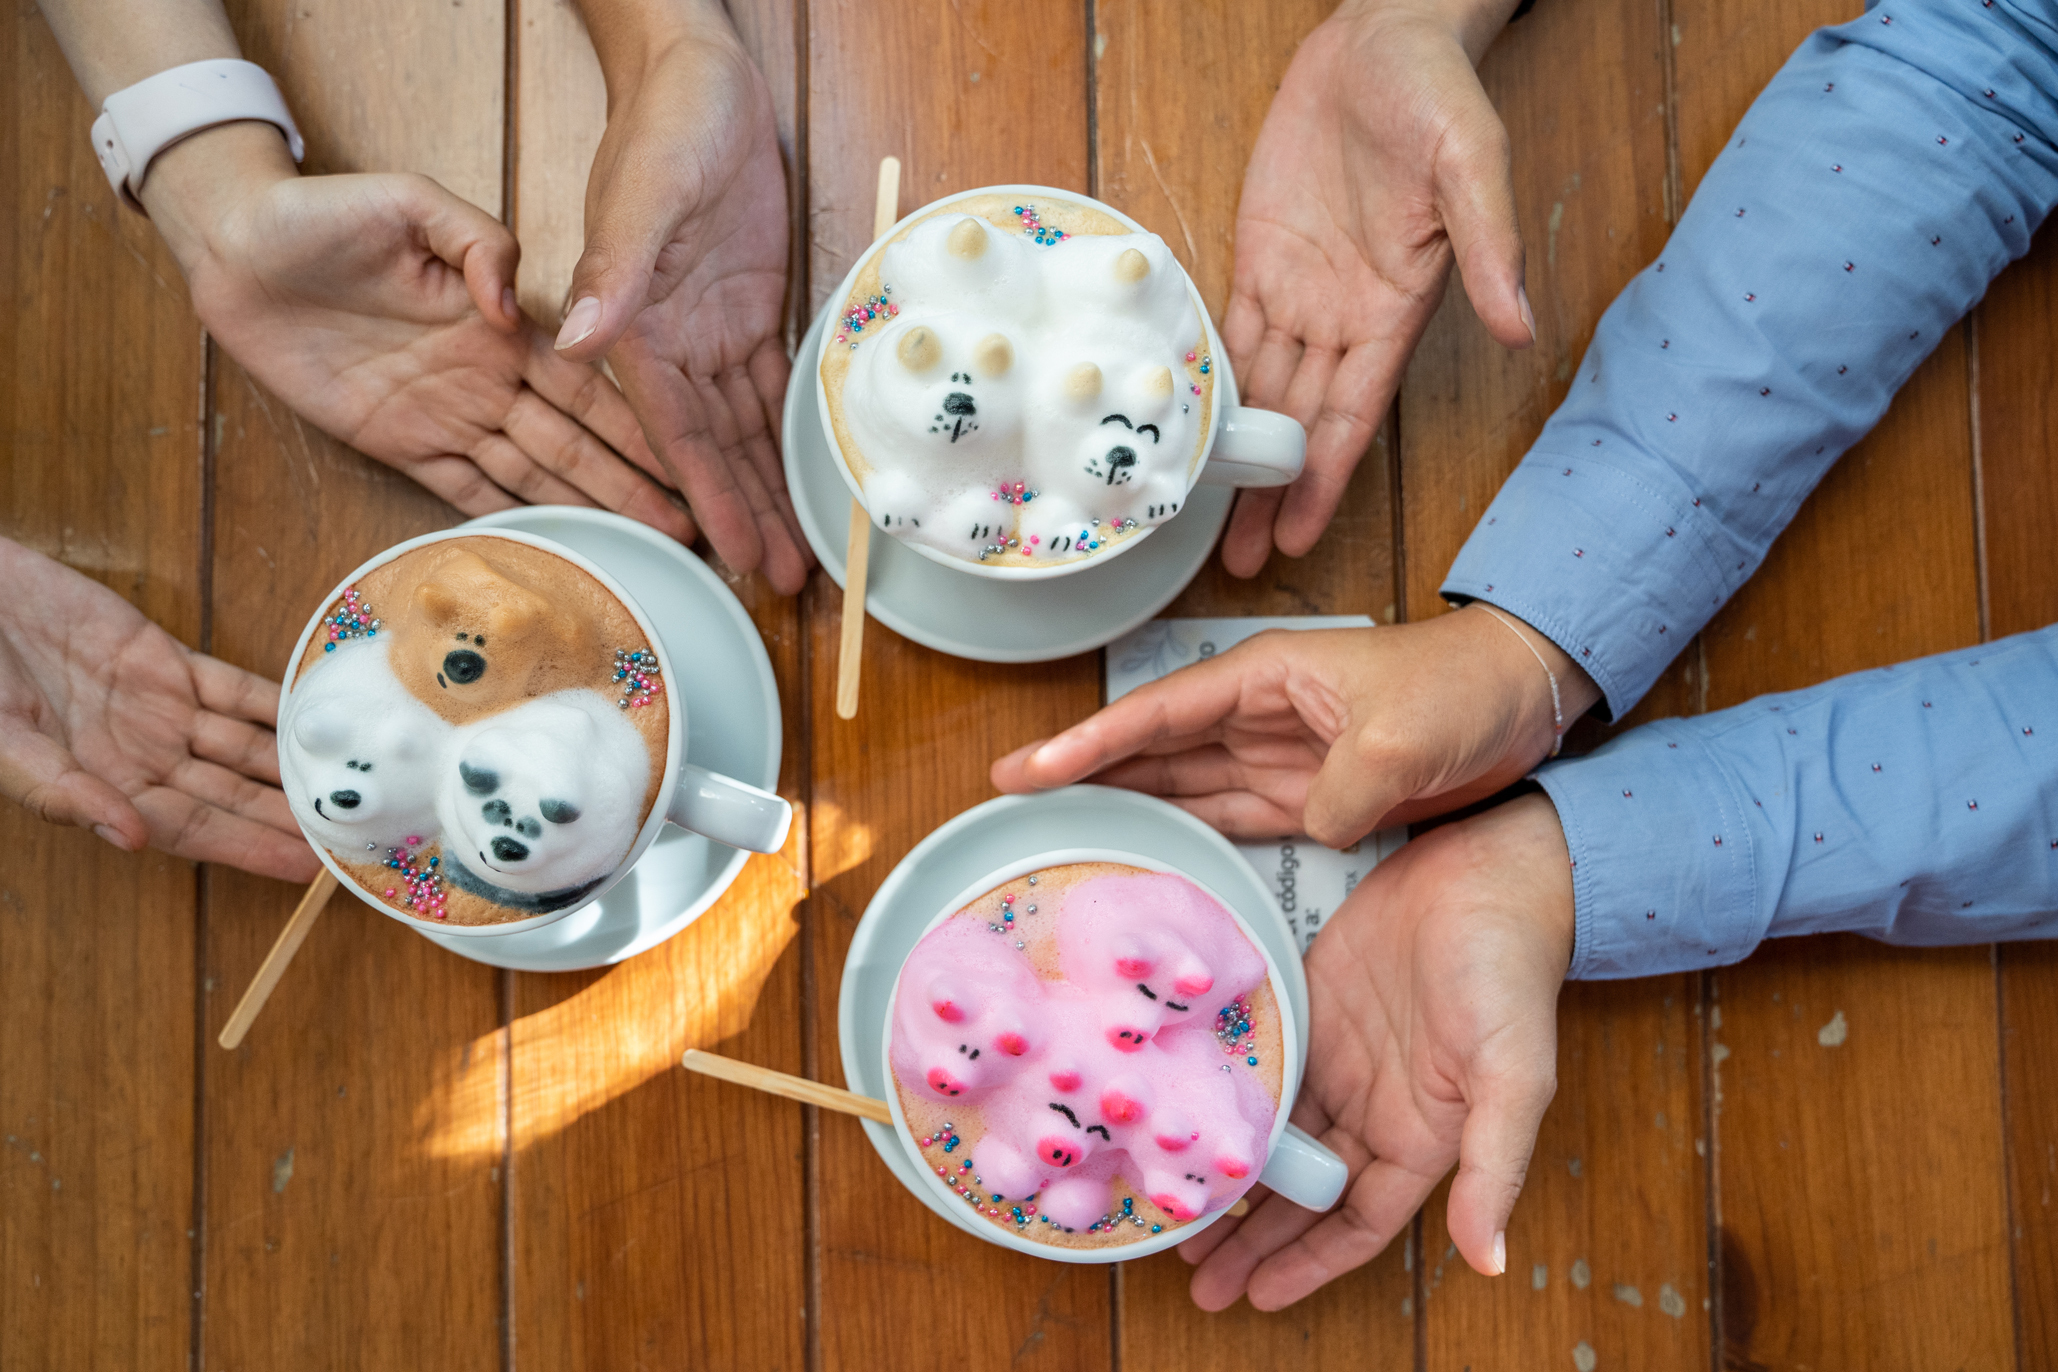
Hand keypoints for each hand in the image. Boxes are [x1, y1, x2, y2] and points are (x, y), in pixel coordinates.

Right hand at [0, 539, 317, 880]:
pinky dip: (274, 702)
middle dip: (289, 815)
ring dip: (293, 763)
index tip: (305, 867)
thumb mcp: (0, 742)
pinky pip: (233, 687)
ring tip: (351, 782)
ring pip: (242, 745)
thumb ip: (60, 791)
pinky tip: (318, 717)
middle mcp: (138, 755)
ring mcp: (157, 708)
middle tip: (352, 832)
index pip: (193, 829)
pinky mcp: (164, 659)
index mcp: (100, 787)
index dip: (250, 847)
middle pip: (232, 794)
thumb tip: (131, 838)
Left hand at [146, 124, 692, 539]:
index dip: (638, 427)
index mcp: (504, 324)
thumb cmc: (322, 215)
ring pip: (534, 477)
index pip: (588, 387)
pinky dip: (509, 522)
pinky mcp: (399, 444)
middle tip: (689, 529)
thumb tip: (512, 307)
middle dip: (633, 487)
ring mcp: (447, 416)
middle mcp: (488, 377)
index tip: (687, 461)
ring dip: (588, 513)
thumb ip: (477, 242)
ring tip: (645, 549)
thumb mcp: (410, 201)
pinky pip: (464, 491)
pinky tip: (555, 550)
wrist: (237, 250)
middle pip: (575, 445)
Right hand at [555, 15, 808, 592]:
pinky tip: (804, 484)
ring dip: (769, 492)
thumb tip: (575, 345)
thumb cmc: (667, 123)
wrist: (701, 78)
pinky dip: (787, 440)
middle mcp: (668, 345)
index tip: (725, 552)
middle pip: (712, 450)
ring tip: (798, 556)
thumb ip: (613, 271)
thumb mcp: (643, 194)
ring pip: (746, 433)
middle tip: (780, 581)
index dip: (702, 496)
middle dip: (745, 515)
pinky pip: (772, 393)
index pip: (671, 432)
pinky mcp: (749, 314)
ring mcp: (709, 333)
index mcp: (632, 328)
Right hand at [991, 608, 1599, 842]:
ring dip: (1121, 803)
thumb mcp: (1400, 738)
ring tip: (1050, 829)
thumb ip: (1343, 784)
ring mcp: (1276, 756)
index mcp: (1266, 676)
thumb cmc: (1459, 692)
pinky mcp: (1303, 797)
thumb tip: (1311, 822)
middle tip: (1006, 799)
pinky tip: (1140, 852)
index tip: (1028, 768)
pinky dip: (1181, 833)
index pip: (1159, 711)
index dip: (1090, 740)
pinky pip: (1224, 817)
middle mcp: (1257, 713)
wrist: (1522, 707)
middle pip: (1151, 746)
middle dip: (1081, 768)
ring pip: (1178, 783)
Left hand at [1179, 792, 1572, 1307]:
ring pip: (1272, 1138)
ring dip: (1229, 1176)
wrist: (1488, 867)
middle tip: (1189, 1275)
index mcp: (1421, 1138)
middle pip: (1300, 1193)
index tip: (1251, 1298)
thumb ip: (1496, 1168)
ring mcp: (1338, 1059)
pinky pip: (1260, 1068)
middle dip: (1250, 1239)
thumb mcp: (1514, 1076)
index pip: (1353, 1224)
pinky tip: (1178, 1117)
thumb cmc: (1511, 971)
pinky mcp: (1309, 1007)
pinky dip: (1223, 1099)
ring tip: (1172, 1209)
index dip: (1305, 1264)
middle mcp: (1373, 1109)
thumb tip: (1488, 1262)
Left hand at [1220, 0, 1529, 574]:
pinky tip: (1189, 428)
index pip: (1353, 417)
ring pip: (1261, 394)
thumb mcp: (1473, 164)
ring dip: (1237, 456)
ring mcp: (1302, 292)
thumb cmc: (1438, 93)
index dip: (1323, 480)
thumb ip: (1489, 249)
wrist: (1384, 37)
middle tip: (1238, 561)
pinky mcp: (1262, 260)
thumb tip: (1521, 326)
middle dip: (1271, 494)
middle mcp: (1345, 316)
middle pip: (1300, 424)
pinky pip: (1230, 335)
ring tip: (1207, 518)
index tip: (1301, 538)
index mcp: (1396, 311)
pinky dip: (1209, 382)